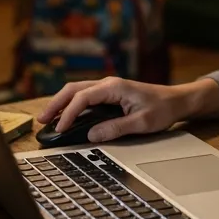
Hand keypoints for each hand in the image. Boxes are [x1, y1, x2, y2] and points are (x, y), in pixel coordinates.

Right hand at [37, 77, 189, 143]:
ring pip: (77, 91)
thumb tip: (91, 135)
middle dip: (56, 104)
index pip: (83, 98)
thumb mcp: (141, 123)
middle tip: (41, 121)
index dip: (68, 114)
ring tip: (48, 119)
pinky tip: (65, 115)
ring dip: (61, 103)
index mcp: (114, 87)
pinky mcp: (109, 94)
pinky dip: (71, 104)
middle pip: (73, 89)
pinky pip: (85, 96)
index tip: (60, 129)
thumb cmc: (162, 109)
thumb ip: (116, 128)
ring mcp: (108, 87)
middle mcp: (108, 83)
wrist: (177, 101)